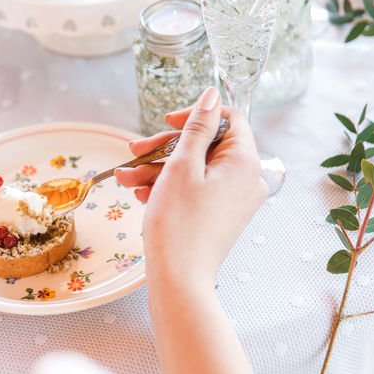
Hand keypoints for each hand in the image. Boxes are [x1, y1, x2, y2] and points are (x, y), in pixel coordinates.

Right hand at [116, 87, 267, 289]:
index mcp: (244, 162)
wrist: (179, 278)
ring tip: (126, 179)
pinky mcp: (220, 217)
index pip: (228, 119)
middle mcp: (246, 180)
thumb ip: (198, 126)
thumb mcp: (182, 165)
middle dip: (165, 148)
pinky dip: (169, 188)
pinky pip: (196, 191)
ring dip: (159, 170)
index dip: (196, 116)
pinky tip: (142, 195)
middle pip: (206, 146)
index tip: (166, 121)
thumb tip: (212, 95)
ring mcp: (234, 201)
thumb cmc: (179, 222)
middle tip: (133, 151)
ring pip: (196, 170)